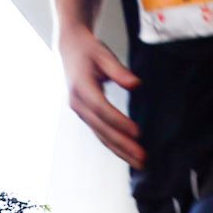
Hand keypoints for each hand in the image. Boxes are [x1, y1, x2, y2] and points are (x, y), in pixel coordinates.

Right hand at [60, 27, 143, 167]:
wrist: (69, 49)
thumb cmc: (88, 49)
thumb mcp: (103, 53)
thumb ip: (119, 70)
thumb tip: (135, 84)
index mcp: (81, 86)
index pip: (101, 108)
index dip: (119, 121)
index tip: (137, 132)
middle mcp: (78, 103)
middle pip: (102, 128)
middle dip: (123, 144)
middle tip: (143, 158)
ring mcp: (80, 111)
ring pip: (101, 135)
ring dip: (120, 151)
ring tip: (140, 163)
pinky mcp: (85, 115)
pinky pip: (100, 133)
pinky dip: (114, 146)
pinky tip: (128, 155)